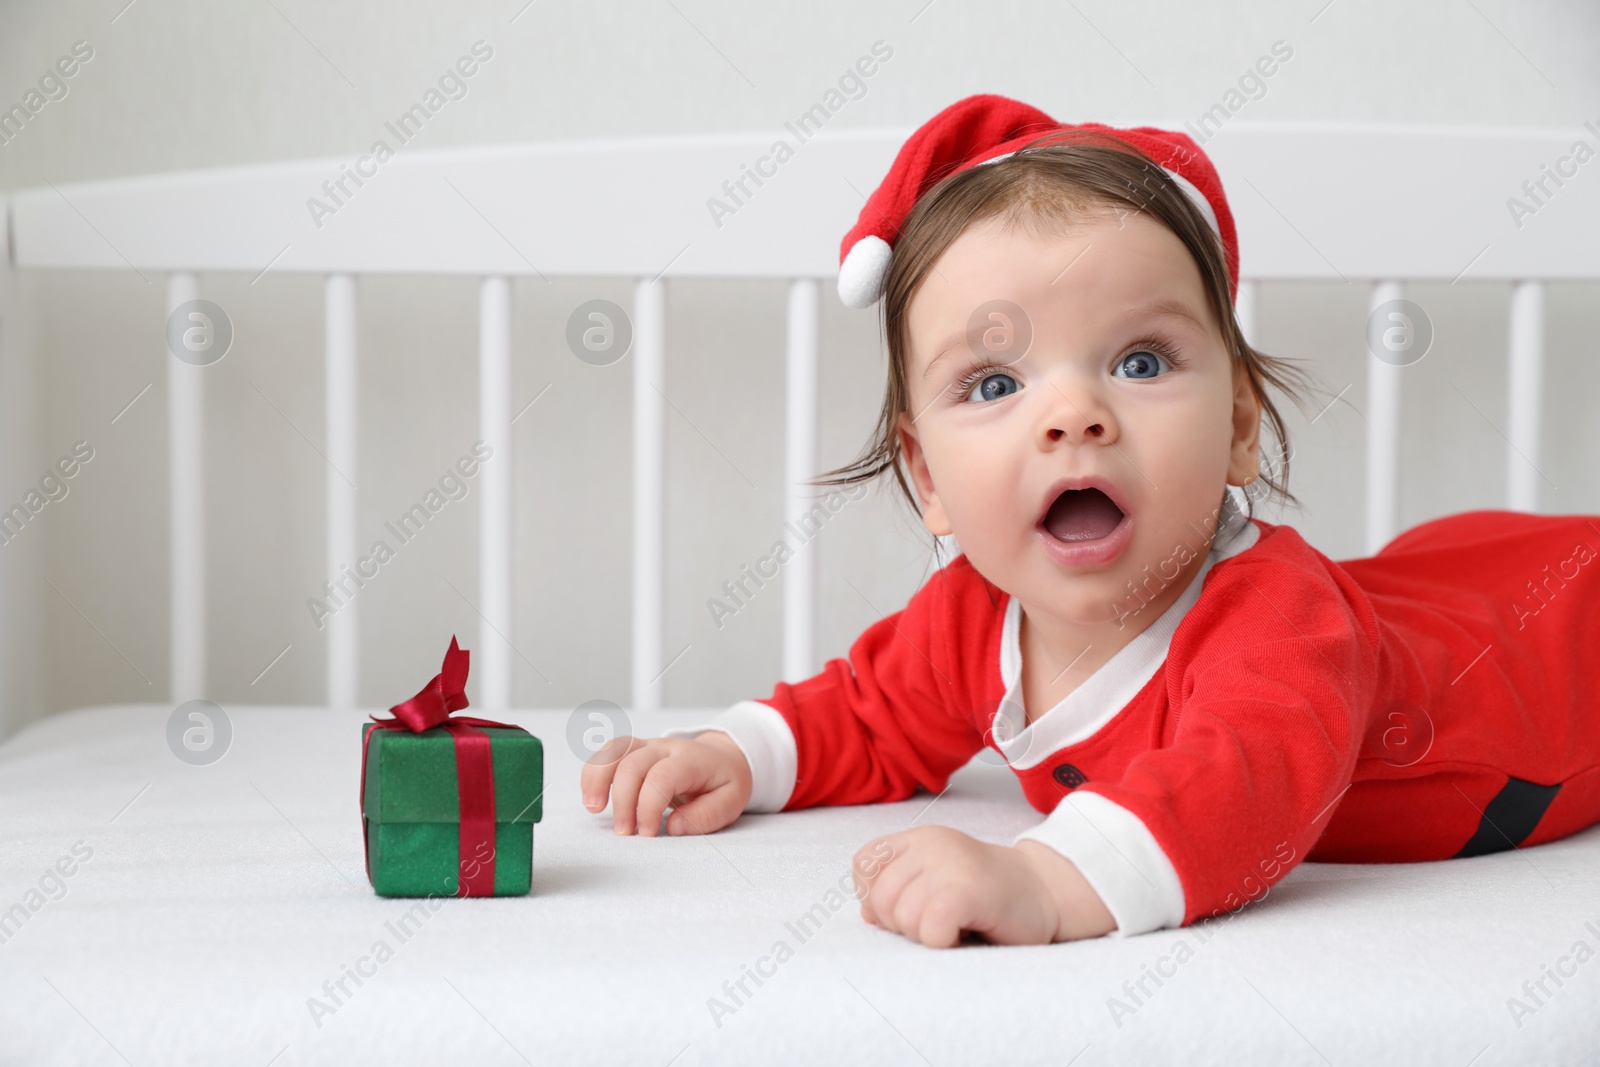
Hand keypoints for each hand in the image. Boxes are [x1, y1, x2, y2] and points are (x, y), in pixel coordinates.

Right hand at [580, 731, 752, 836]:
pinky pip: (607, 753)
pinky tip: (591, 797)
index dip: (649, 807)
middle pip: (632, 765)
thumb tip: (673, 827)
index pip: (662, 777)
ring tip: (594, 809)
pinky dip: (593, 772)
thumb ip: (706, 816)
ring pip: (614, 750)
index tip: (648, 833)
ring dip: (598, 780)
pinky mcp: (634, 751)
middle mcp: (665, 748)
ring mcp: (647, 746)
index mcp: (691, 760)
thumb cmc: (723, 781)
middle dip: (623, 802)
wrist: (721, 757)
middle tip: (626, 833)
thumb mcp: (731, 801)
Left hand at [852, 825, 1116, 947]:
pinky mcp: (967, 889)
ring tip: (958, 927)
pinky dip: (944, 944)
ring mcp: (949, 863)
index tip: (914, 908)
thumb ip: (901, 891)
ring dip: (927, 937)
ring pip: (903, 918)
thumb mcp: (937, 882)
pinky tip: (966, 934)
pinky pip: (930, 931)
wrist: (1048, 893)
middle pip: (880, 898)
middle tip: (942, 923)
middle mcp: (931, 843)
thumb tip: (868, 916)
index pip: (864, 864)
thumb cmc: (990, 896)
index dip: (878, 897)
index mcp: (919, 838)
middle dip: (904, 925)